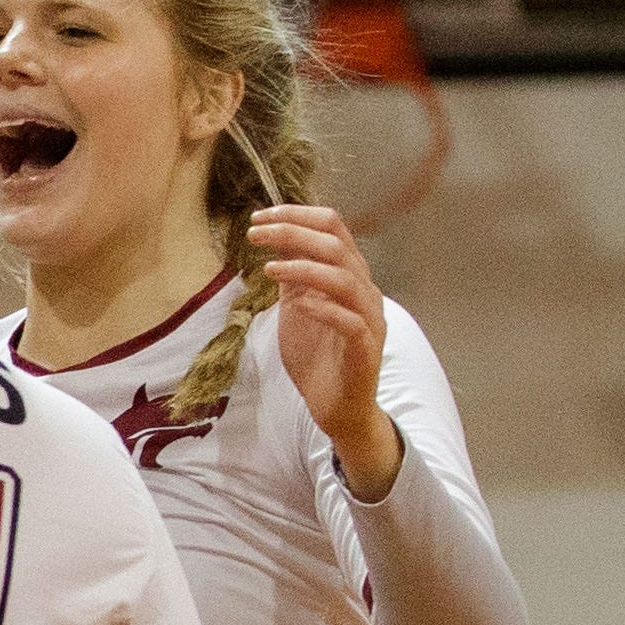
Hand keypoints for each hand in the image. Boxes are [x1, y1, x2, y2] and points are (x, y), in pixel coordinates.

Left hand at [245, 206, 398, 496]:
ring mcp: (369, 319)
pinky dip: (323, 308)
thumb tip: (276, 241)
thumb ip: (293, 276)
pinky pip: (351, 321)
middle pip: (337, 245)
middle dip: (294, 232)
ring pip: (346, 278)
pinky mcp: (366, 350)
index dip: (297, 216)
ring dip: (304, 267)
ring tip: (269, 267)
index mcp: (349, 275)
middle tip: (255, 233)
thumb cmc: (318, 357)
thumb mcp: (297, 308)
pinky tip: (297, 305)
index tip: (259, 217)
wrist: (337, 409)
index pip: (333, 228)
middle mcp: (364, 291)